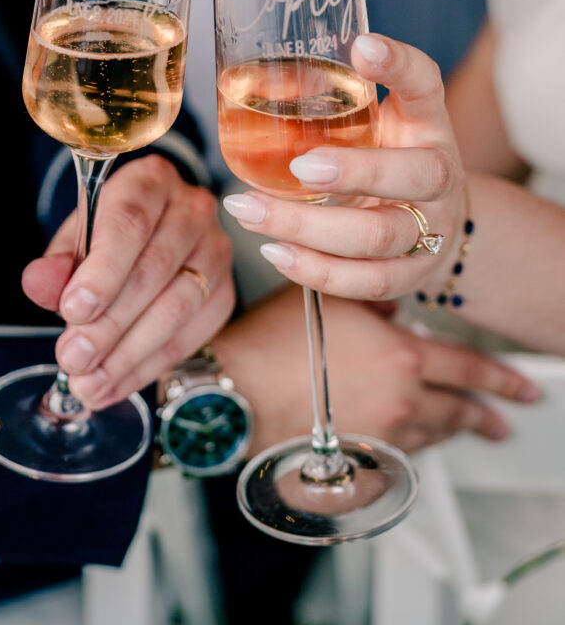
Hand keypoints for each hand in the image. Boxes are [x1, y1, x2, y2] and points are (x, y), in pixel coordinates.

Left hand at [22, 154, 234, 408]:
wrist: (153, 244)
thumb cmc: (110, 237)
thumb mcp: (75, 241)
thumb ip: (57, 263)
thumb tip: (40, 282)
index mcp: (150, 181)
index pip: (130, 221)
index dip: (102, 270)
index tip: (72, 310)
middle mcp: (192, 209)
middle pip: (155, 268)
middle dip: (110, 322)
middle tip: (73, 357)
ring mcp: (216, 251)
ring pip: (177, 307)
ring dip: (128, 353)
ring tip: (89, 382)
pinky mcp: (225, 293)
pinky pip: (190, 337)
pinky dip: (147, 367)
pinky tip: (114, 384)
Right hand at [213, 287, 541, 455]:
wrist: (235, 391)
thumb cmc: (271, 343)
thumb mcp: (328, 296)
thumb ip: (372, 295)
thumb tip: (391, 295)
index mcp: (402, 357)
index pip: (468, 367)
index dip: (500, 377)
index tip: (520, 385)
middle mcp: (401, 401)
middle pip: (459, 411)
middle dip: (487, 414)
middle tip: (506, 417)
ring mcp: (380, 436)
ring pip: (433, 437)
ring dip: (452, 431)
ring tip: (465, 429)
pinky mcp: (356, 460)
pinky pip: (402, 458)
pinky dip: (416, 447)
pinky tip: (414, 442)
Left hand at [222, 33, 465, 303]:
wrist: (437, 220)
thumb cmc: (393, 156)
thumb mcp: (381, 116)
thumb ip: (339, 96)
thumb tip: (267, 72)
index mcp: (429, 123)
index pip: (426, 85)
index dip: (399, 65)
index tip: (362, 47)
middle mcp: (439, 175)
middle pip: (410, 176)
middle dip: (352, 172)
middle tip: (296, 166)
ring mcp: (429, 230)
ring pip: (376, 237)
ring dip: (308, 229)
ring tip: (250, 213)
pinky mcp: (410, 275)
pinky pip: (365, 281)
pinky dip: (316, 271)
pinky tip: (276, 252)